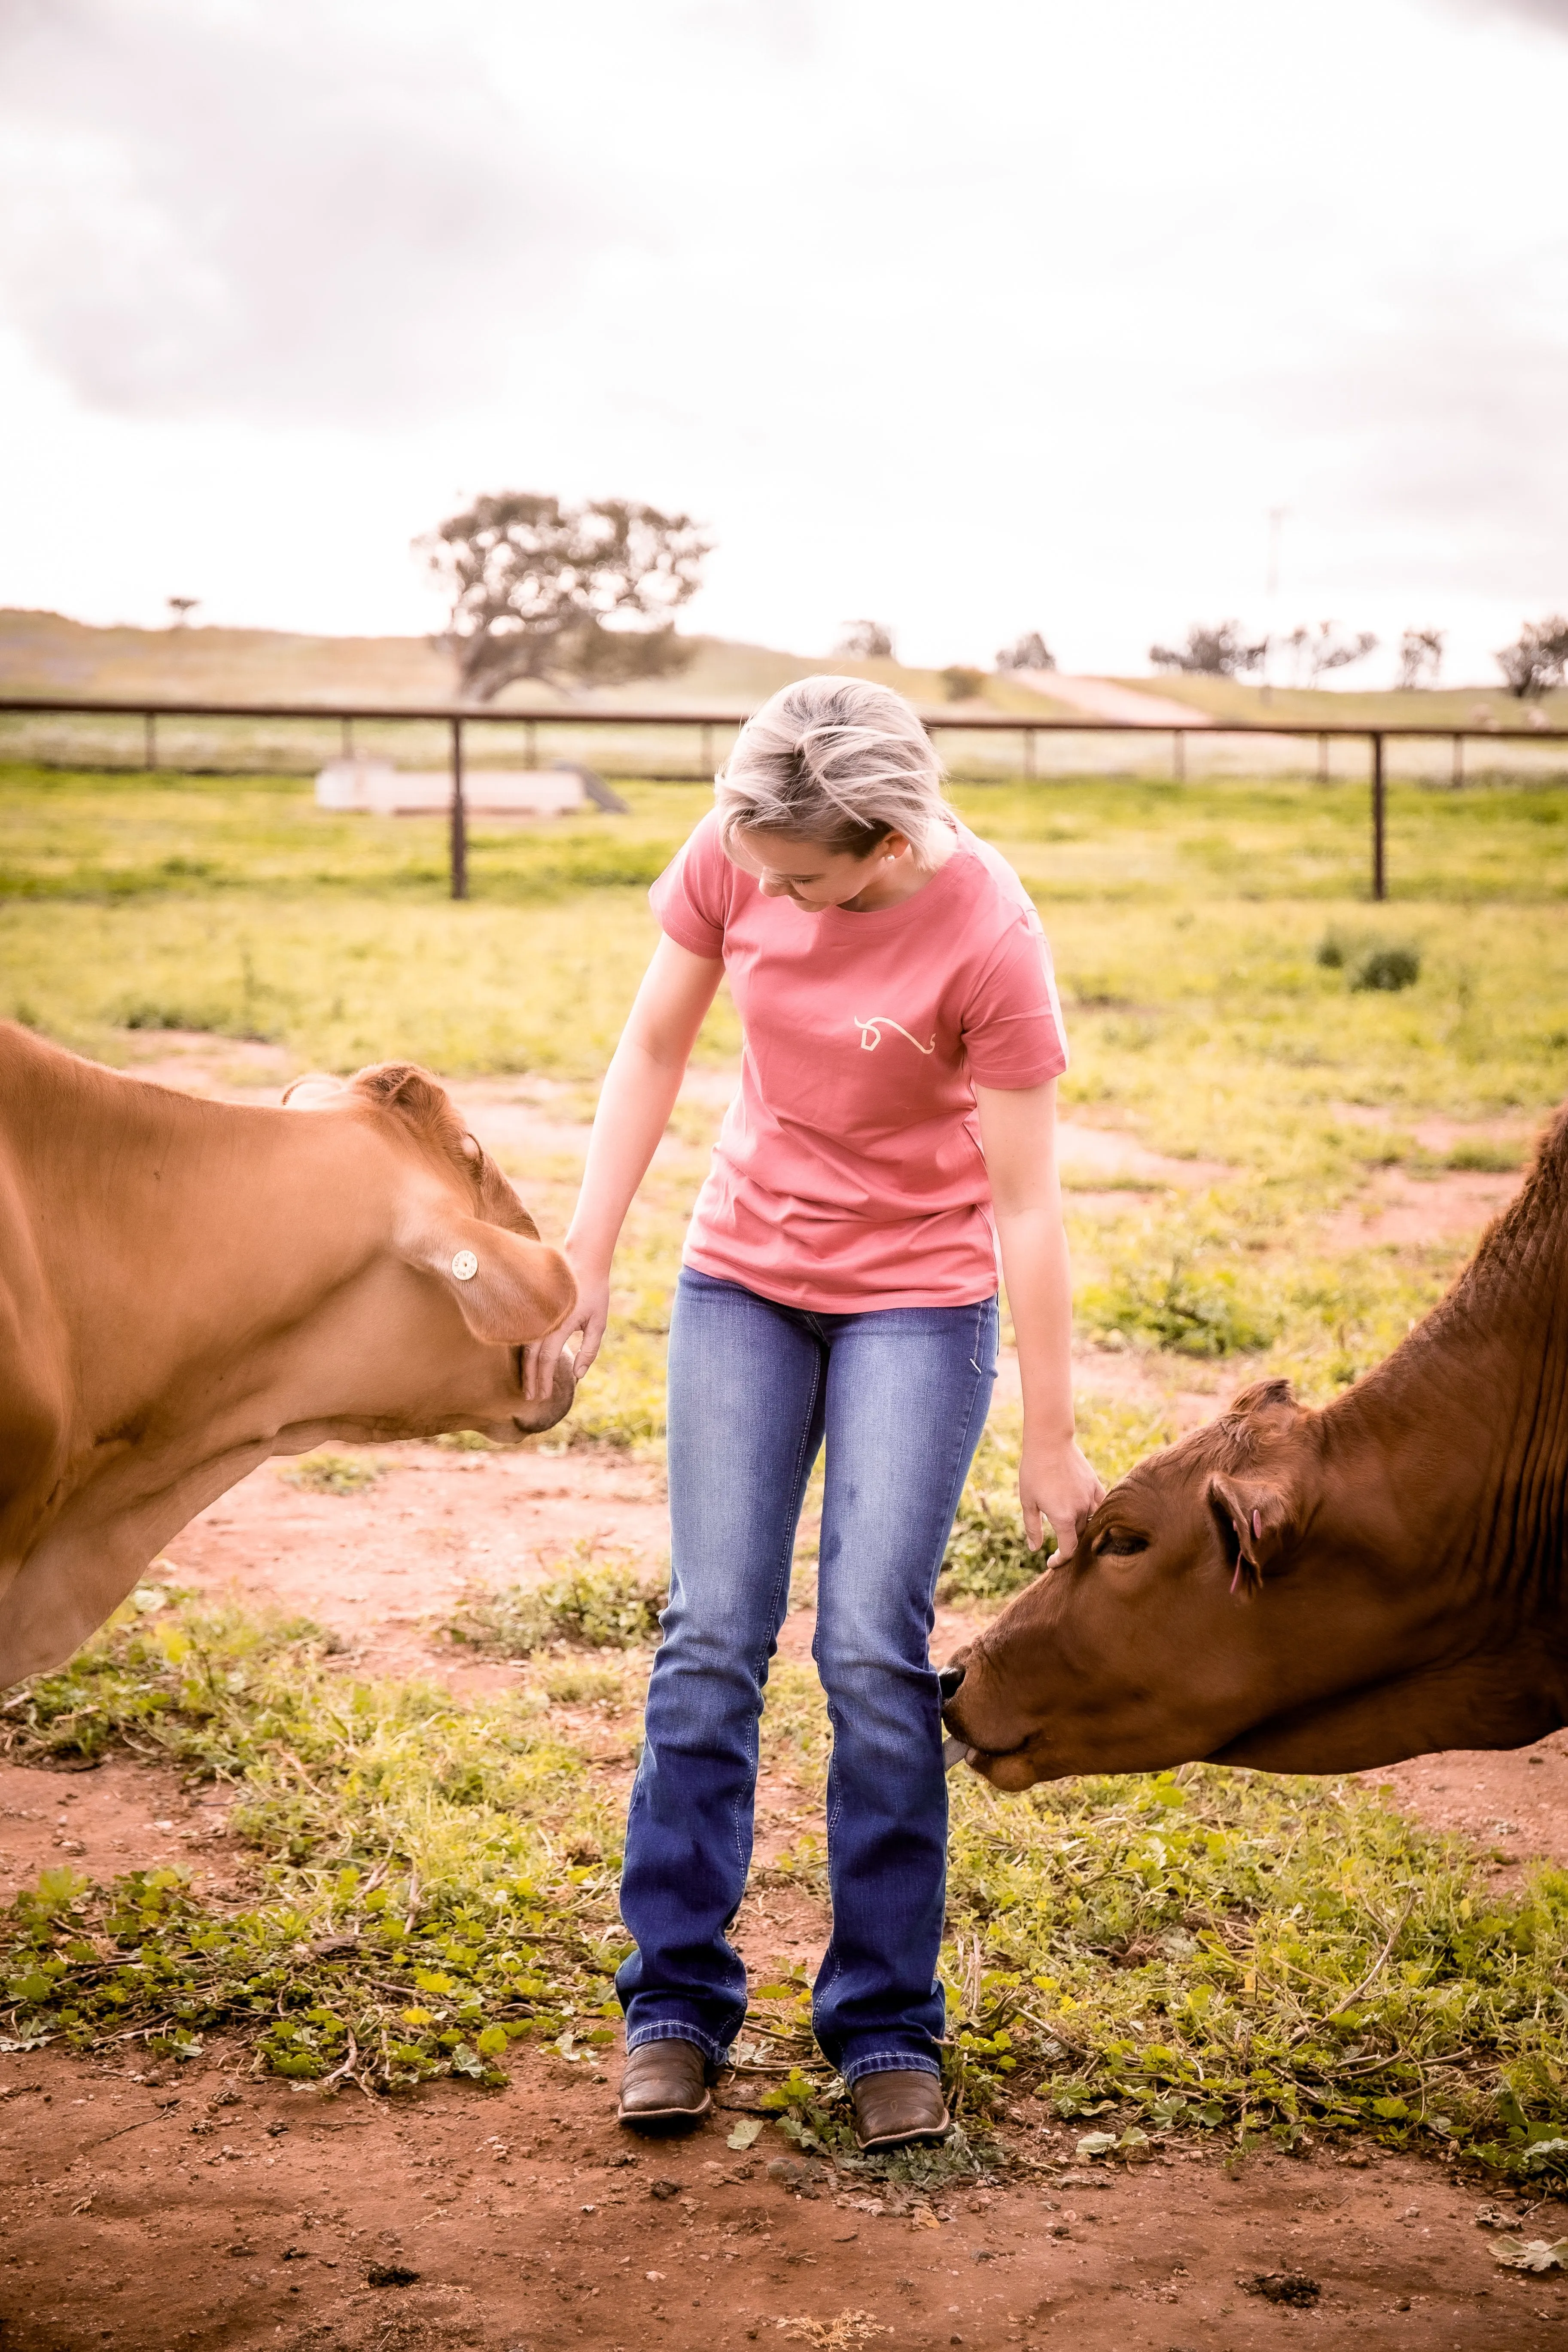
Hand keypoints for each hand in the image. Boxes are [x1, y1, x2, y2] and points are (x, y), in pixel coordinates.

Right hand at [522, 1251, 608, 1403]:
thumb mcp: (598, 1323)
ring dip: (525, 1368)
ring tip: (527, 1386)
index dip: (543, 1379)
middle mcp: (544, 1321)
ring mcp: (537, 1314)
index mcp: (560, 1324)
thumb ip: (589, 1350)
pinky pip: (525, 1336)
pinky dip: (525, 1353)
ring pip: (525, 1347)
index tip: (543, 1396)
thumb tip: (578, 1375)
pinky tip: (527, 1365)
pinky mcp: (535, 1310)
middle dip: (531, 1379)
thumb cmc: (594, 1292)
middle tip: (531, 1398)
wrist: (583, 1261)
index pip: (546, 1359)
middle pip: (531, 1357)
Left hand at [1019, 1434, 1103, 1559]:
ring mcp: (1091, 1497)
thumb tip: (1035, 1549)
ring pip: (1093, 1523)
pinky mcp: (1096, 1485)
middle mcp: (1081, 1510)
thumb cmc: (1034, 1471)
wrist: (1049, 1442)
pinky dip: (1097, 1515)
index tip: (1051, 1562)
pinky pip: (1102, 1507)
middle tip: (1059, 1547)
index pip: (1069, 1549)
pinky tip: (1090, 1517)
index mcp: (1063, 1517)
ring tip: (1074, 1533)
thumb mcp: (1028, 1502)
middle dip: (1070, 1545)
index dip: (1061, 1560)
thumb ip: (1033, 1527)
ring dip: (1084, 1531)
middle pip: (1080, 1537)